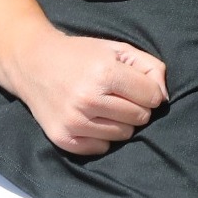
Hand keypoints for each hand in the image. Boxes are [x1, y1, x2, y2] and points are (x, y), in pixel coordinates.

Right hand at [4, 30, 169, 155]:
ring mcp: (73, 121)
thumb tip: (164, 99)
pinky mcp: (62, 138)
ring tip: (102, 105)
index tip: (134, 84)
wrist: (33, 63)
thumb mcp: (118, 50)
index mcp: (105, 74)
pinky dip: (101, 136)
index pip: (153, 97)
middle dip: (136, 106)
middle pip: (141, 118)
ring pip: (124, 135)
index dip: (148, 90)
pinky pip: (102, 148)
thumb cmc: (81, 55)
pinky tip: (90, 118)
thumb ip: (151, 68)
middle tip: (117, 94)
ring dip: (120, 122)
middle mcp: (88, 99)